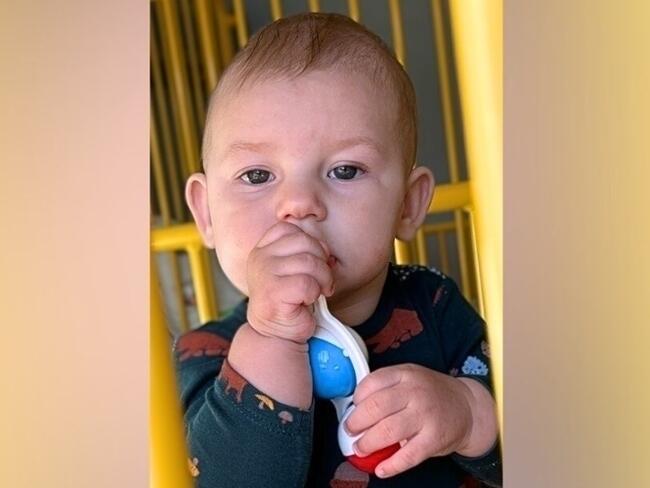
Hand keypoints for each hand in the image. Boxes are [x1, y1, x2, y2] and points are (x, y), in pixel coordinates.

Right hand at [246, 222, 333, 342]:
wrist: (278, 334)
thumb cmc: (290, 300)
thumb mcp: (295, 270)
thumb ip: (306, 253)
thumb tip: (329, 254)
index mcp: (263, 249)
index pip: (290, 229)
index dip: (311, 243)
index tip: (314, 262)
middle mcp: (260, 258)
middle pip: (304, 241)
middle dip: (322, 261)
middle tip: (323, 280)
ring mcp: (264, 274)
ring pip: (309, 262)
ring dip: (323, 279)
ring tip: (319, 291)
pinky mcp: (273, 292)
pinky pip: (307, 283)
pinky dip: (314, 293)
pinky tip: (307, 301)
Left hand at [344, 363, 473, 477]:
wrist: (468, 407)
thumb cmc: (431, 393)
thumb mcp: (410, 378)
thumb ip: (386, 387)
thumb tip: (355, 409)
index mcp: (405, 374)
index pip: (372, 382)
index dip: (357, 398)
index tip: (352, 408)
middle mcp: (415, 392)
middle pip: (376, 407)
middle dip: (356, 422)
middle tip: (350, 431)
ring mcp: (425, 415)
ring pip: (388, 430)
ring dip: (368, 443)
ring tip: (360, 448)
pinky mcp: (434, 439)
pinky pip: (408, 455)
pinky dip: (391, 465)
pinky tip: (381, 469)